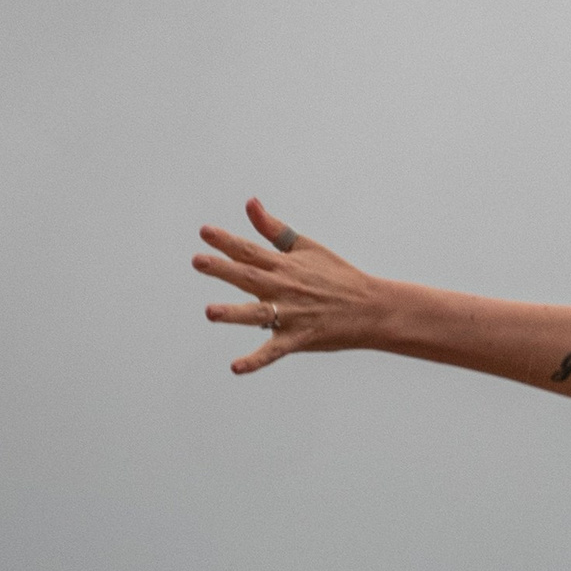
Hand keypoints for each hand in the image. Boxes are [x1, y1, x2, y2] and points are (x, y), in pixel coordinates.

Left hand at [193, 198, 382, 372]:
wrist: (372, 308)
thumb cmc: (338, 276)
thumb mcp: (306, 247)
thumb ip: (274, 229)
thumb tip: (250, 203)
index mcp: (285, 266)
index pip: (250, 251)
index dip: (226, 242)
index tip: (204, 232)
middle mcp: (286, 288)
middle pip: (249, 278)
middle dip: (223, 269)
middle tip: (199, 261)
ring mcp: (292, 315)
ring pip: (259, 314)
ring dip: (235, 314)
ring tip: (211, 313)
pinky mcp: (299, 338)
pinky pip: (274, 351)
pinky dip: (256, 361)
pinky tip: (236, 367)